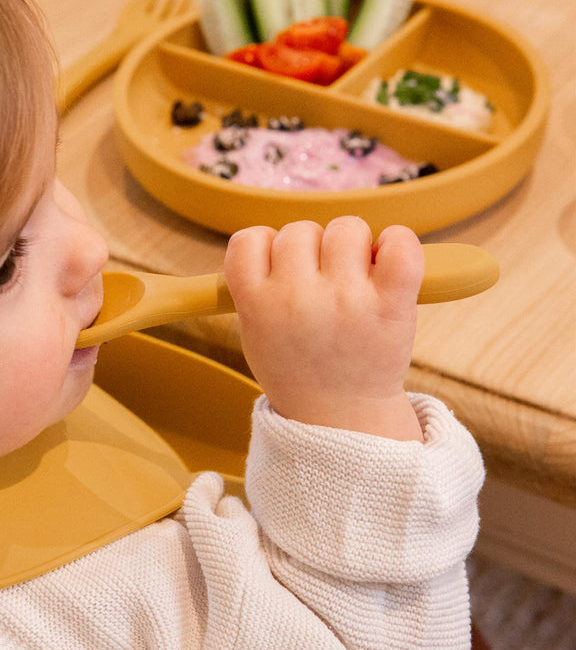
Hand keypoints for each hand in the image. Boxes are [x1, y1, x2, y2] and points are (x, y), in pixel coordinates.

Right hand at [225, 217, 423, 440]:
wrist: (340, 420)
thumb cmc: (298, 368)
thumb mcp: (255, 334)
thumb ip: (256, 288)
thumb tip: (274, 239)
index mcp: (256, 305)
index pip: (248, 241)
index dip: (266, 246)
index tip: (280, 265)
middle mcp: (297, 298)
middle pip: (300, 230)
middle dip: (312, 249)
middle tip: (321, 283)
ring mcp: (346, 300)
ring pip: (347, 229)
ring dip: (353, 246)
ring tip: (354, 280)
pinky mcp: (391, 305)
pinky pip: (400, 244)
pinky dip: (398, 243)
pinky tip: (388, 263)